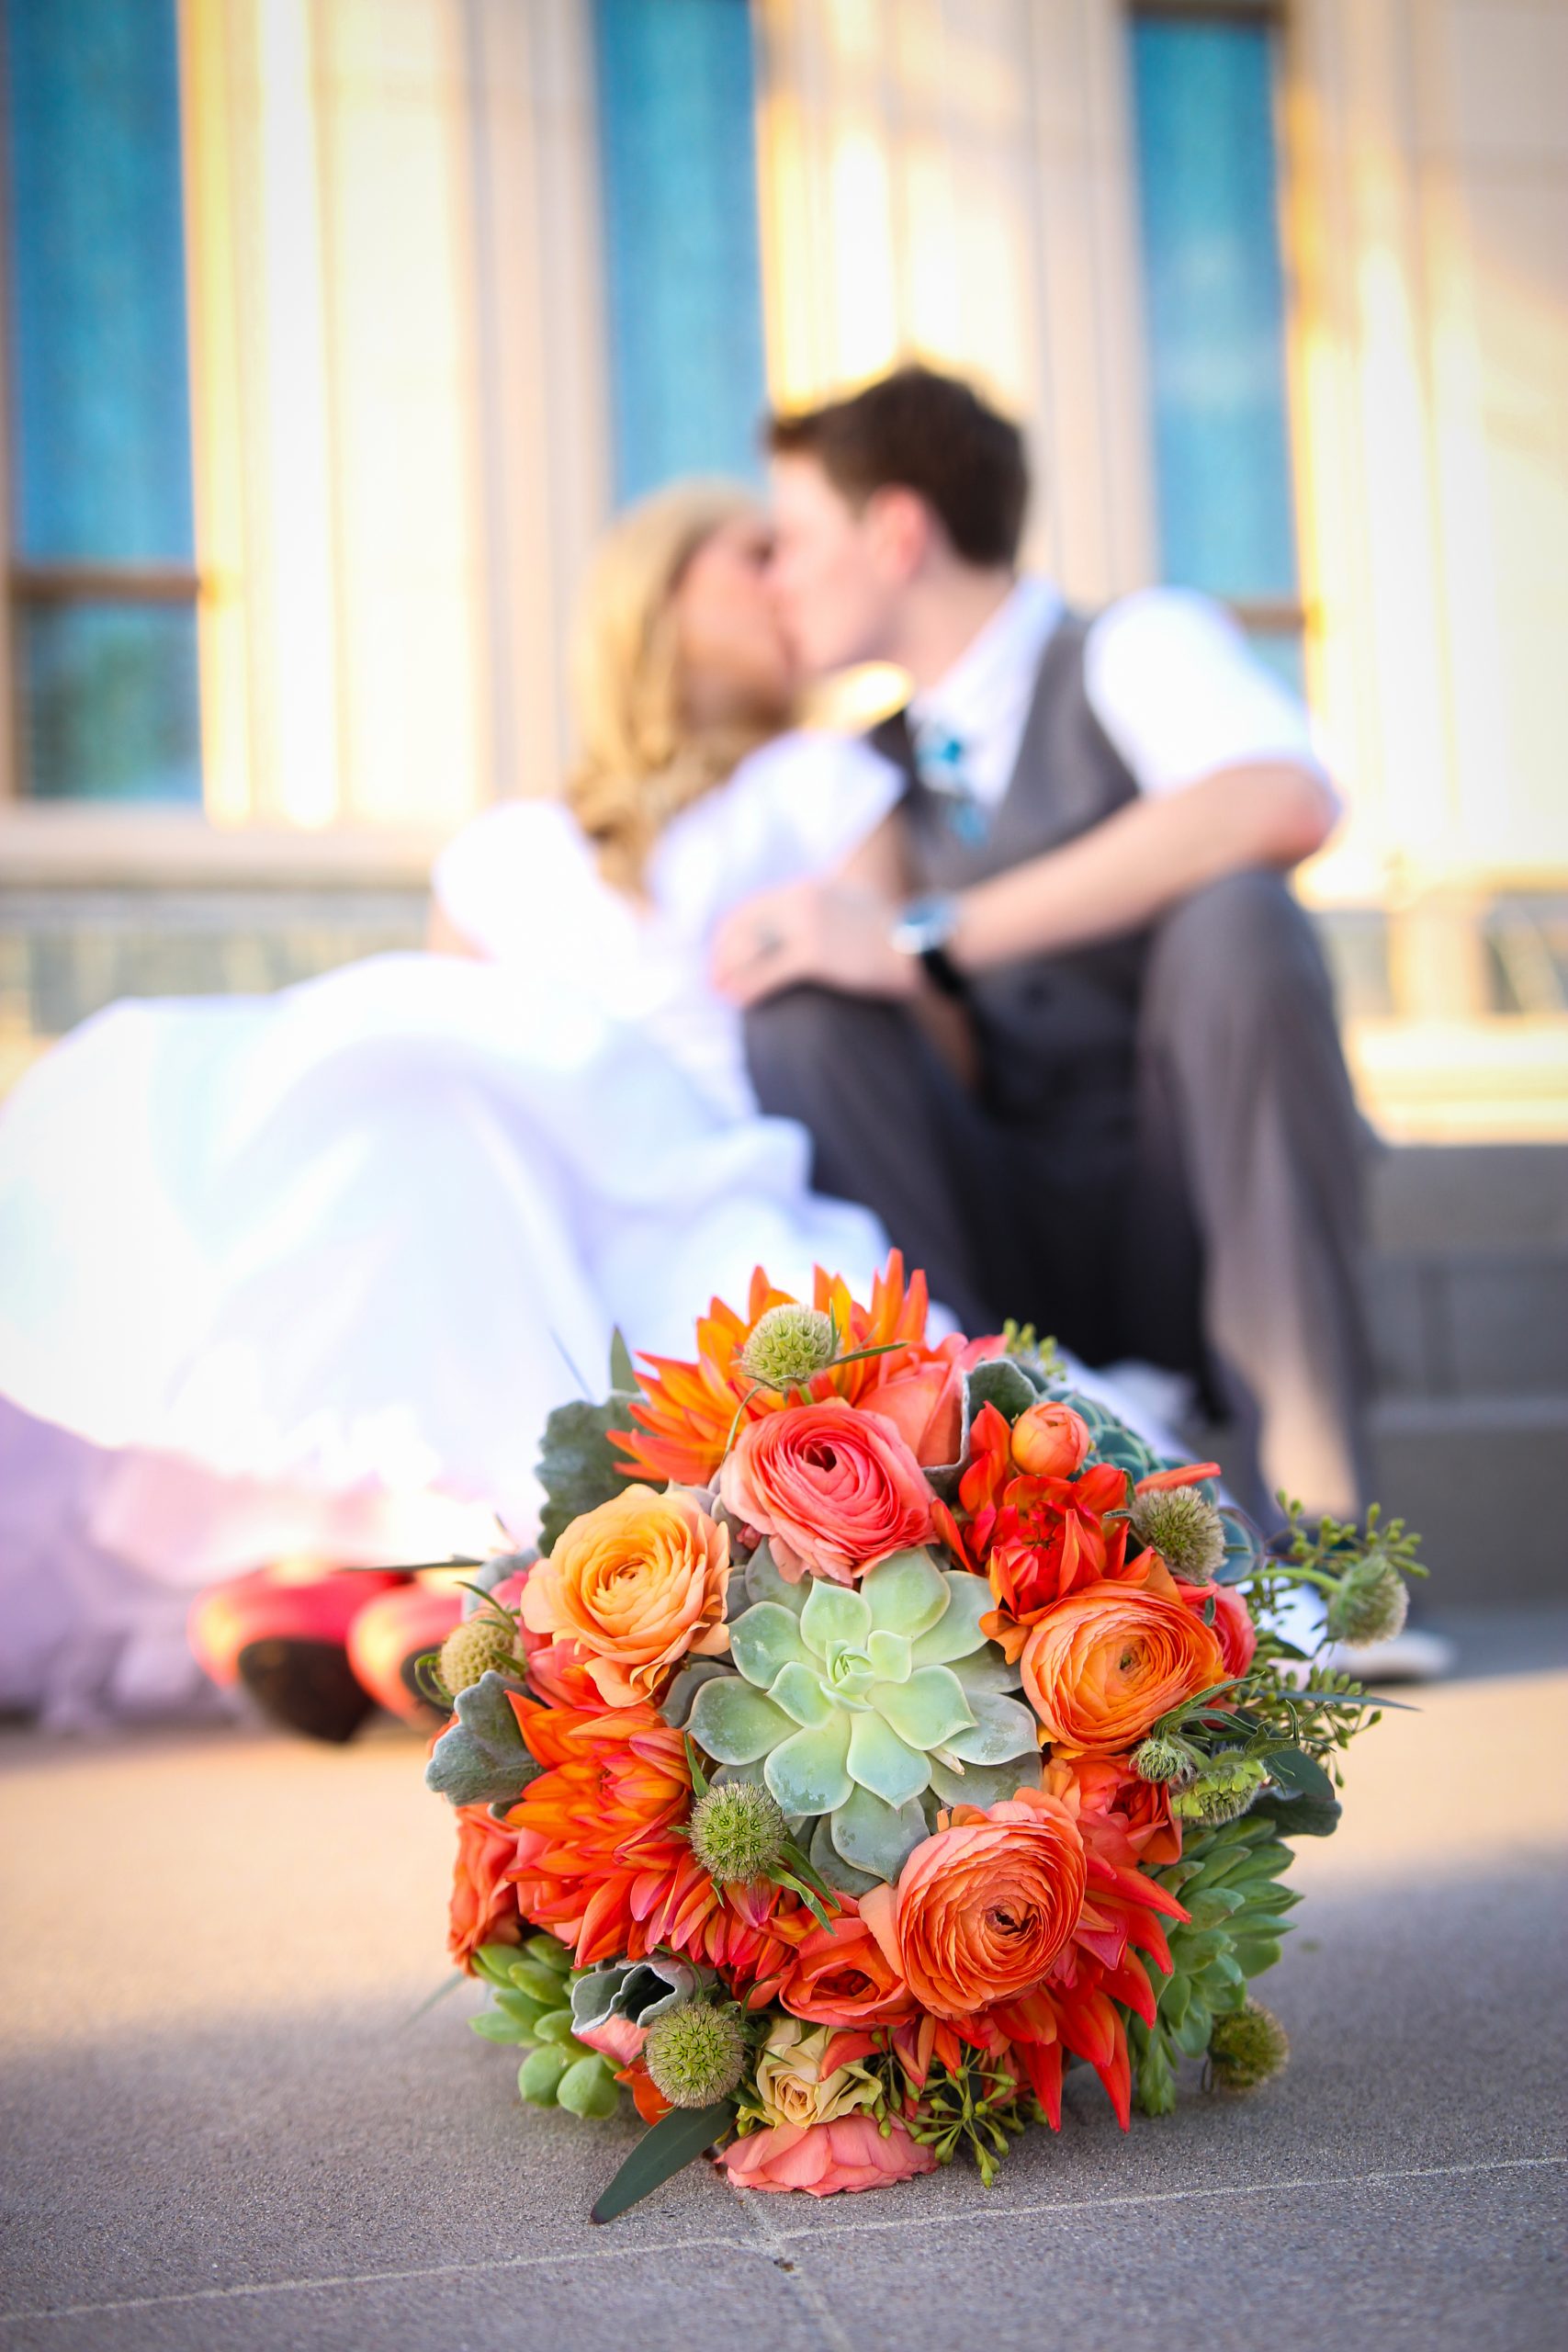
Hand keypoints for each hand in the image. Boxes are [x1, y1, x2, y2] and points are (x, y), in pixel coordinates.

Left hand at [710, 881, 919, 1007]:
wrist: (919, 944)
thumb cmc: (892, 933)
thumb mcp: (854, 902)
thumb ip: (827, 903)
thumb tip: (808, 915)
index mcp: (807, 889)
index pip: (752, 908)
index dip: (730, 934)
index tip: (722, 955)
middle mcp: (801, 900)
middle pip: (744, 926)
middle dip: (723, 955)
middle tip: (713, 979)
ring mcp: (806, 925)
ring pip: (751, 949)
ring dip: (730, 973)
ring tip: (721, 993)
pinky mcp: (814, 953)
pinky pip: (767, 972)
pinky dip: (748, 988)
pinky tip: (740, 1002)